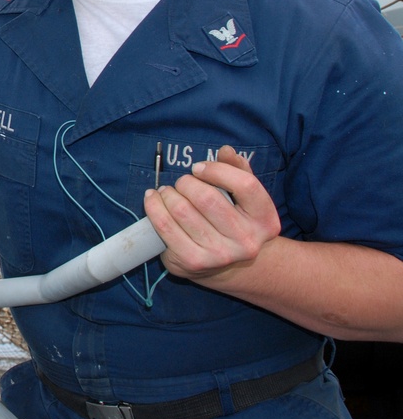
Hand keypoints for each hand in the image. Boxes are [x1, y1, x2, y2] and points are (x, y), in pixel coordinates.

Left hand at [144, 145, 280, 283]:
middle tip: (182, 183)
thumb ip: (238, 170)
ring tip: (168, 192)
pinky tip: (153, 200)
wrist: (226, 267)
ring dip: (168, 194)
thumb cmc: (232, 222)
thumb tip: (226, 150)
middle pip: (207, 197)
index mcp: (265, 220)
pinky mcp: (192, 261)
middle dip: (187, 183)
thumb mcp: (243, 198)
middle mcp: (246, 241)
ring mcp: (219, 254)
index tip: (198, 168)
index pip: (245, 185)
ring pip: (182, 210)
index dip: (217, 170)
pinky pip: (164, 226)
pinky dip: (153, 207)